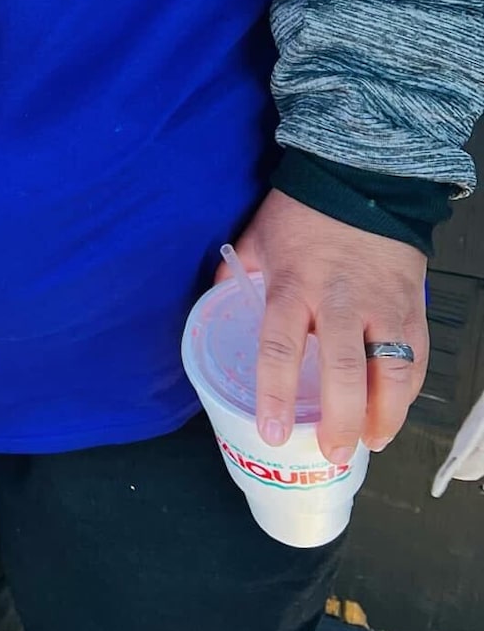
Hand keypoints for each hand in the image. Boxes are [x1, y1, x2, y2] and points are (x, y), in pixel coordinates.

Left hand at [228, 189, 427, 463]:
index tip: (272, 431)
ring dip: (384, 415)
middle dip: (341, 420)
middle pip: (344, 370)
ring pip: (393, 371)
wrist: (362, 178)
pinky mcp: (412, 305)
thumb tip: (213, 303)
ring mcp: (383, 304)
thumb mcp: (258, 239)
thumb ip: (235, 274)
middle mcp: (341, 300)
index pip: (280, 347)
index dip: (275, 394)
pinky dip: (409, 391)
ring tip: (370, 442)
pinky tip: (394, 411)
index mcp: (294, 285)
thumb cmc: (304, 211)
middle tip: (332, 452)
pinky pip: (417, 357)